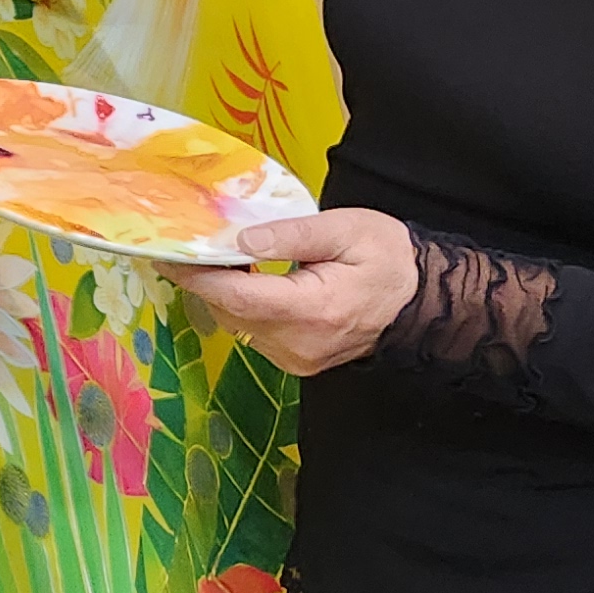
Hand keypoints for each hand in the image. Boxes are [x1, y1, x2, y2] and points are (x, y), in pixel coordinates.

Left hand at [172, 209, 417, 376]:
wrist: (423, 302)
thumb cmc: (388, 259)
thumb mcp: (346, 230)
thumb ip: (292, 235)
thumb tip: (241, 239)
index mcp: (314, 310)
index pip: (238, 297)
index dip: (199, 275)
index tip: (170, 252)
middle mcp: (299, 344)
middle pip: (230, 311)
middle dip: (205, 277)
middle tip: (189, 242)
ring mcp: (296, 359)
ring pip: (237, 323)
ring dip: (222, 290)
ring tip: (216, 254)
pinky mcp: (295, 362)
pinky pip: (253, 332)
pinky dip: (241, 305)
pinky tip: (244, 276)